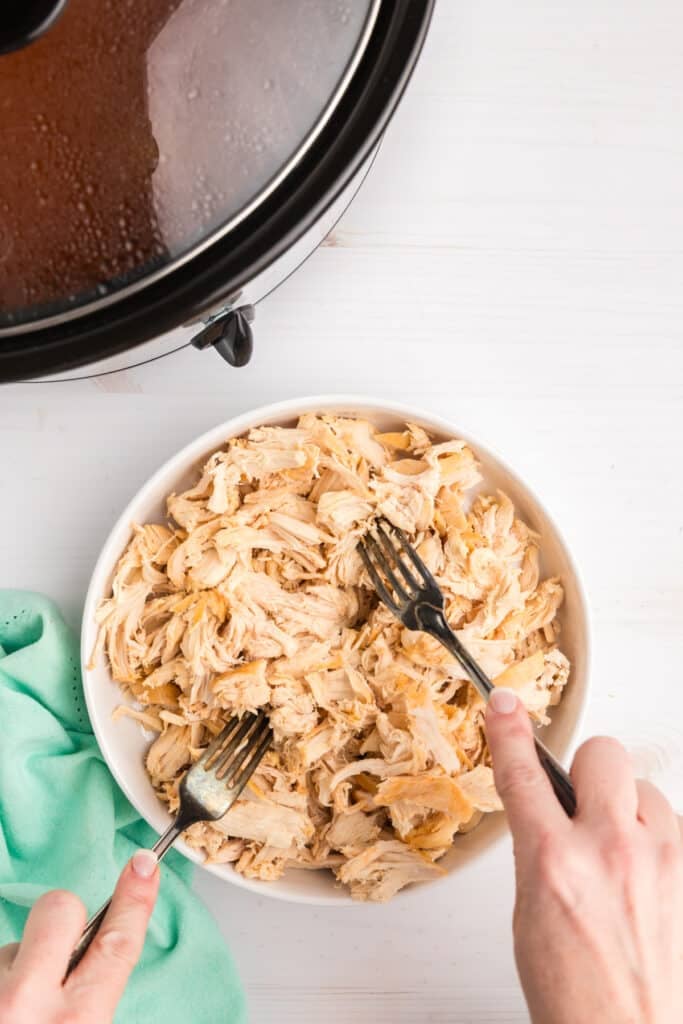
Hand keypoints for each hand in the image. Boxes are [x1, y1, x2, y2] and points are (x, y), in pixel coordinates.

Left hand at [0, 850, 158, 1022]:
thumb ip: (95, 992)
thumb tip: (94, 944)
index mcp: (77, 1021)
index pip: (117, 943)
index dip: (134, 899)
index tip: (144, 864)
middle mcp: (27, 1006)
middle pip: (59, 908)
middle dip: (63, 917)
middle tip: (55, 957)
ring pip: (16, 944)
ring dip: (19, 967)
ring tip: (17, 1010)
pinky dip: (0, 980)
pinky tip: (2, 1011)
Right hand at [486, 687, 682, 1023]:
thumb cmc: (574, 994)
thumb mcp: (529, 913)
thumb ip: (540, 848)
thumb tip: (547, 806)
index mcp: (555, 863)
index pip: (524, 774)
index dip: (510, 731)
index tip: (505, 704)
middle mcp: (612, 852)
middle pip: (603, 752)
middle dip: (589, 771)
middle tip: (584, 806)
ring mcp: (663, 862)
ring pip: (646, 788)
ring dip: (630, 812)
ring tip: (622, 860)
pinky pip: (673, 827)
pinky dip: (658, 843)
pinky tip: (648, 881)